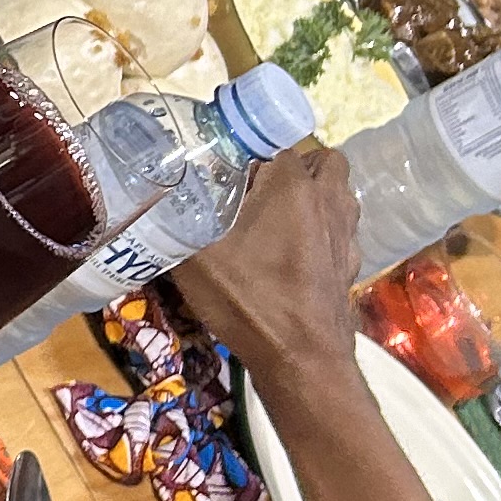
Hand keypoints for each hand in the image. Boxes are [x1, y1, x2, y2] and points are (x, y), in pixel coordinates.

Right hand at [172, 142, 360, 387]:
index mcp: (293, 185)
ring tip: (276, 218)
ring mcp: (346, 234)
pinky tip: (292, 256)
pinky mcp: (350, 264)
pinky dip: (321, 233)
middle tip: (258, 187)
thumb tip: (149, 200)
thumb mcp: (195, 258)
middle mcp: (329, 200)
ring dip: (314, 197)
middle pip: (322, 161)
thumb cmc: (249, 299)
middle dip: (294, 167)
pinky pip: (338, 232)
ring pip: (337, 195)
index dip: (248, 149)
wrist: (302, 358)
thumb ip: (175, 221)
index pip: (276, 142)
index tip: (223, 167)